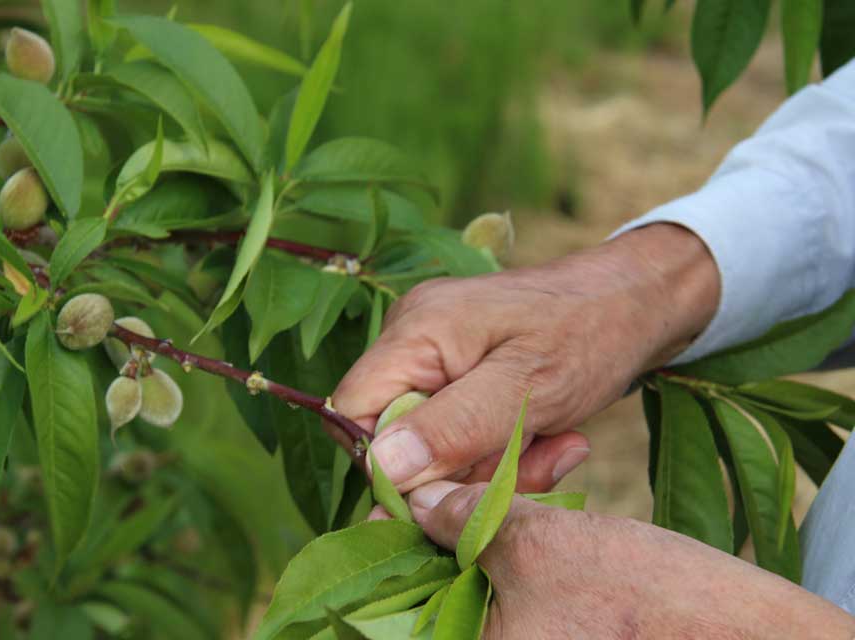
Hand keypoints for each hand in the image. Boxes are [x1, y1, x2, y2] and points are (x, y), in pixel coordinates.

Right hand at [334, 223, 720, 491]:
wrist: (638, 301)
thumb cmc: (590, 332)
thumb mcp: (527, 387)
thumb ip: (453, 427)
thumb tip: (380, 469)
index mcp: (415, 333)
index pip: (352, 414)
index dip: (389, 465)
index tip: (451, 486)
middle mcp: (413, 340)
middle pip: (395, 436)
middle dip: (458, 470)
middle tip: (524, 468)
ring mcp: (437, 356)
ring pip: (434, 443)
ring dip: (492, 463)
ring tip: (554, 448)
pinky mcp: (463, 373)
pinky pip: (462, 431)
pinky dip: (503, 449)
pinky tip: (552, 440)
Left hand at [409, 480, 854, 639]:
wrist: (743, 634)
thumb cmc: (639, 598)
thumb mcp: (538, 543)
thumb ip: (464, 520)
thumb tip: (413, 498)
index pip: (393, 616)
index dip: (388, 554)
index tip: (391, 504)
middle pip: (434, 598)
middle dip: (439, 538)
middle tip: (444, 485)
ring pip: (475, 590)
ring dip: (478, 536)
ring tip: (496, 487)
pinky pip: (510, 598)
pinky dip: (511, 554)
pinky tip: (527, 508)